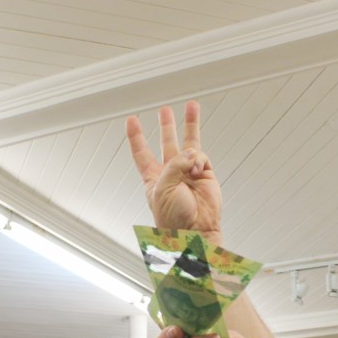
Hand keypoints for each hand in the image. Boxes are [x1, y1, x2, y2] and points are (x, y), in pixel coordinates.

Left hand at [127, 101, 223, 243]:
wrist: (195, 231)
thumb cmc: (173, 217)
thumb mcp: (163, 187)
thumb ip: (174, 164)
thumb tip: (192, 153)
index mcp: (154, 178)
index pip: (142, 153)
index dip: (136, 136)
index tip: (132, 120)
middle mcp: (171, 173)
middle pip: (167, 143)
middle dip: (167, 126)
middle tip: (165, 111)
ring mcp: (189, 173)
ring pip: (189, 143)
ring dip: (190, 124)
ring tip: (192, 106)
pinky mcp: (206, 175)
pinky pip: (201, 157)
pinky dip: (198, 160)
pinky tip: (197, 169)